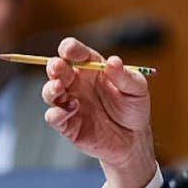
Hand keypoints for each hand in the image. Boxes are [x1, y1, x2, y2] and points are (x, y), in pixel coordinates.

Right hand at [42, 37, 155, 187]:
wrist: (133, 138)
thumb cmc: (134, 108)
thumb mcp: (137, 89)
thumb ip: (125, 76)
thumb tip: (113, 61)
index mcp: (91, 69)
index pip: (74, 53)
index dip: (69, 49)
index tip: (70, 51)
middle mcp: (77, 83)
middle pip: (57, 69)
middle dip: (54, 66)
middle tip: (58, 67)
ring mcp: (69, 102)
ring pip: (49, 92)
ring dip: (51, 88)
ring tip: (59, 87)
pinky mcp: (67, 124)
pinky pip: (53, 117)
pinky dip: (57, 113)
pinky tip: (72, 109)